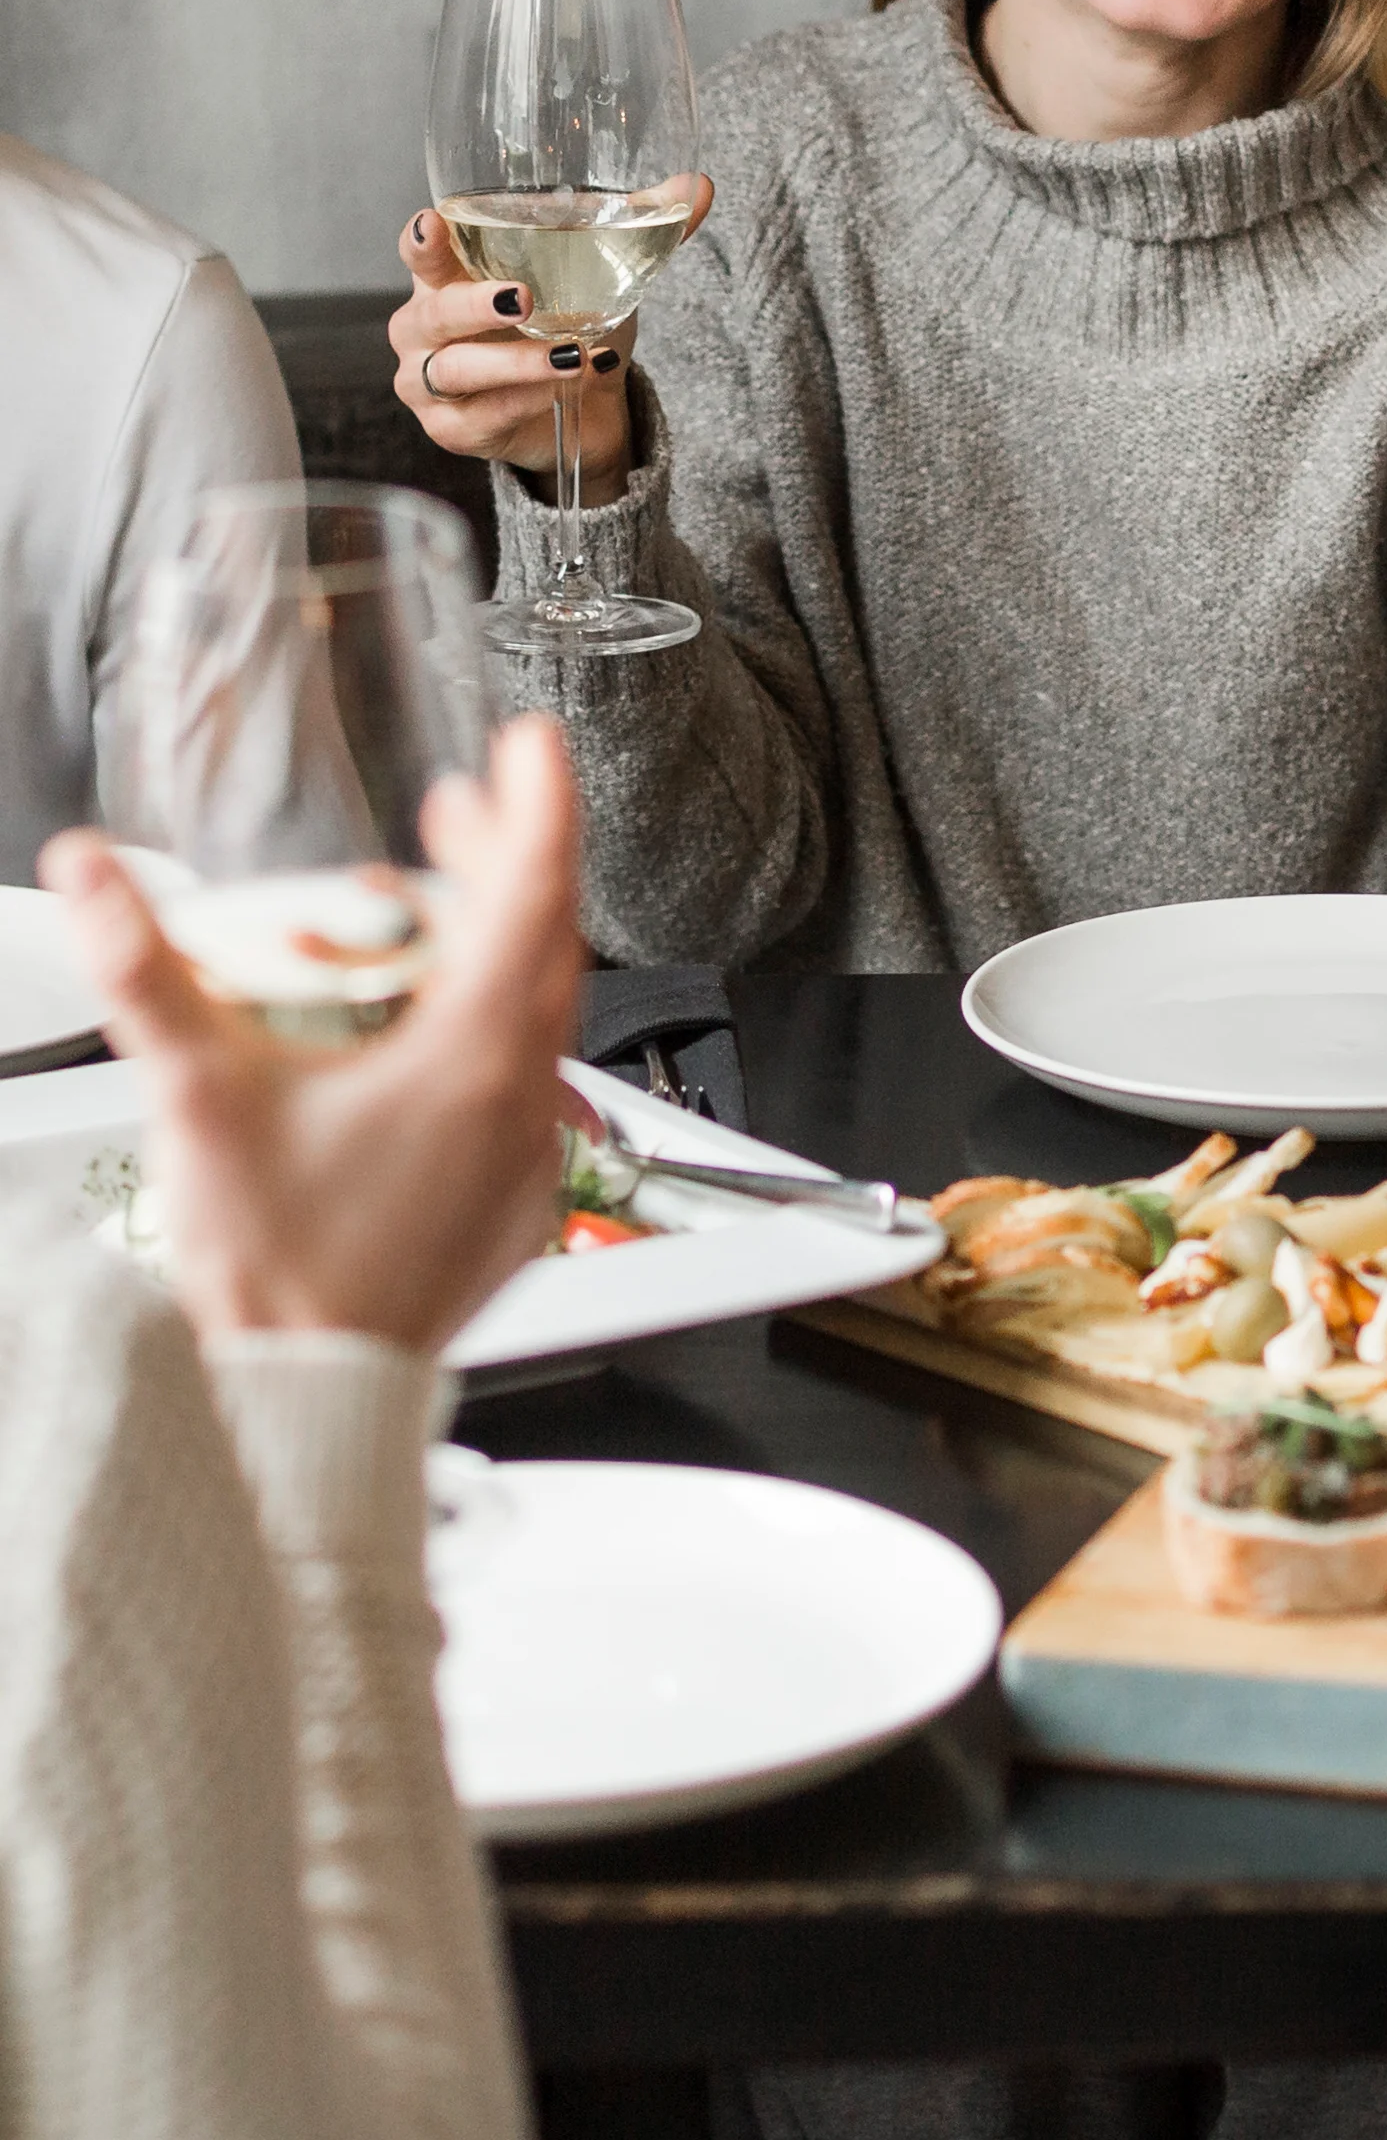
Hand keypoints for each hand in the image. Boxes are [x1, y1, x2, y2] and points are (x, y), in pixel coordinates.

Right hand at [41, 719, 586, 1352]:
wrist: (308, 1393)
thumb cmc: (276, 1266)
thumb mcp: (200, 1097)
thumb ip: (146, 975)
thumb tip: (91, 873)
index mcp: (476, 1056)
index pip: (533, 895)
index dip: (538, 807)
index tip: (535, 747)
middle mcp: (524, 1096)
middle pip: (542, 944)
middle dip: (505, 864)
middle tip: (462, 810)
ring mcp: (528, 1150)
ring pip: (536, 1013)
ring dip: (492, 947)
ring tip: (429, 909)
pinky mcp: (514, 1195)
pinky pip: (520, 1082)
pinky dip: (487, 1028)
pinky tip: (425, 1026)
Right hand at [388, 182, 710, 500]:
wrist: (586, 408)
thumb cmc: (571, 325)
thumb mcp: (605, 274)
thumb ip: (640, 225)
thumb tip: (697, 185)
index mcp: (449, 277)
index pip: (421, 251)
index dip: (422, 239)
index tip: (434, 223)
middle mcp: (426, 327)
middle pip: (435, 312)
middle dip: (476, 304)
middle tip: (523, 297)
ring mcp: (429, 381)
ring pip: (456, 370)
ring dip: (514, 363)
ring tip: (569, 355)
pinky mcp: (452, 428)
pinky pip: (480, 416)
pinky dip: (525, 403)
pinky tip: (564, 390)